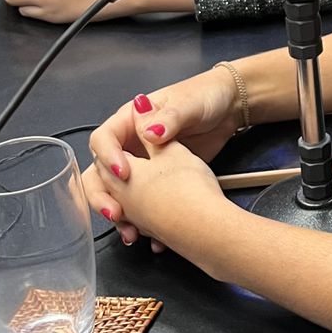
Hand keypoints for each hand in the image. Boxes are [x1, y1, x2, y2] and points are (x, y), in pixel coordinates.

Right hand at [84, 71, 240, 242]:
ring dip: (121, 214)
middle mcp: (131, 143)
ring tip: (132, 231)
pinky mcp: (158, 181)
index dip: (108, 157)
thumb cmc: (205, 97)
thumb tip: (151, 132)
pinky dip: (144, 221)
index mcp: (131, 121)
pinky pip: (142, 204)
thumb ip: (169, 118)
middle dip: (104, 194)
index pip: (103, 140)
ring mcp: (143, 164)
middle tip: (116, 212)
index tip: (123, 172)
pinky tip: (154, 235)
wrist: (230, 110)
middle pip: (101, 172)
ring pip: (118, 193)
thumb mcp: (188, 104)